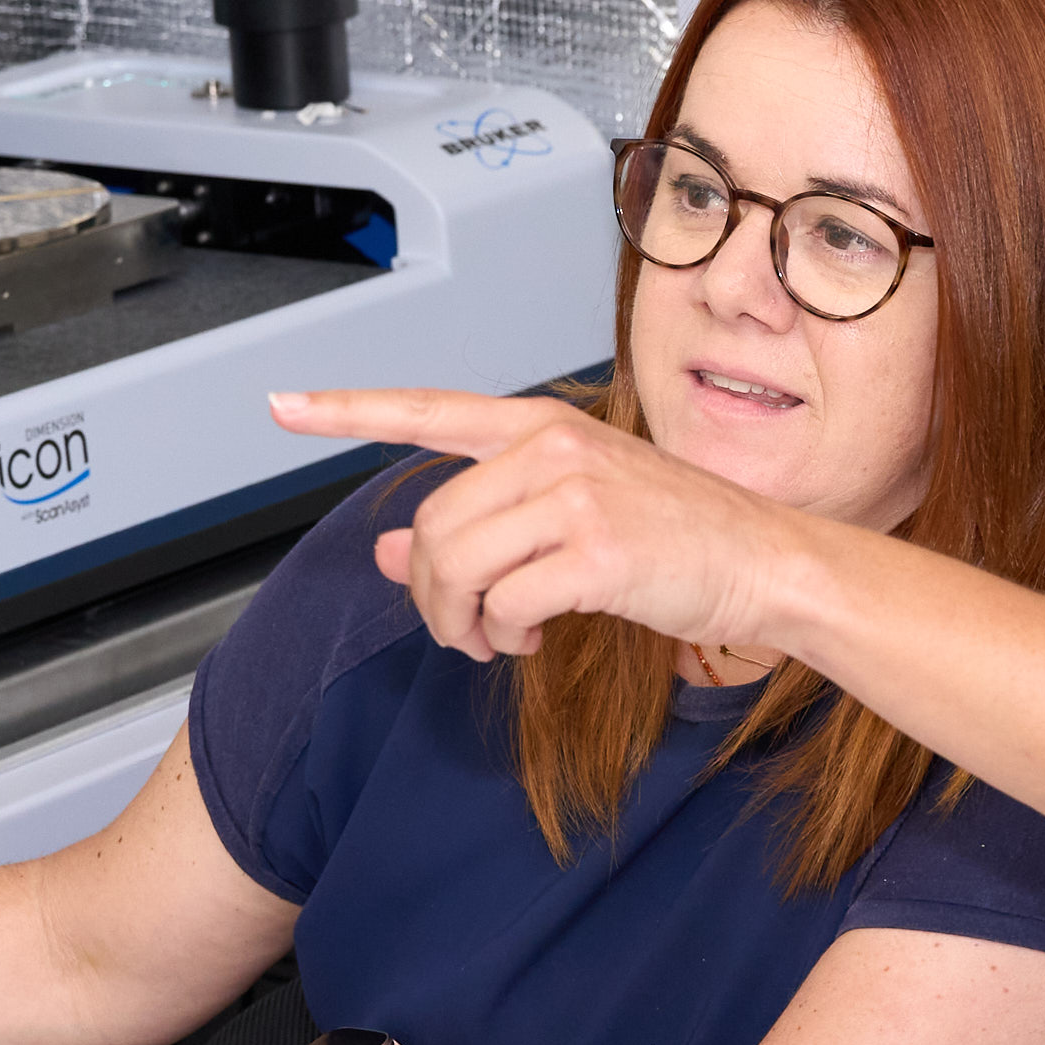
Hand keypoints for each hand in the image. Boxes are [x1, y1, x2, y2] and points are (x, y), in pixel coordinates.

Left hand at [268, 388, 809, 660]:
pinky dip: (503, 636)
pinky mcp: (597, 549)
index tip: (283, 405)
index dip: (347, 411)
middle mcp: (552, 447)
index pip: (427, 409)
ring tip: (492, 638)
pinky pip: (504, 604)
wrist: (761, 562)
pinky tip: (530, 639)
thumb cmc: (673, 537)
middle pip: (432, 523)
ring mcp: (576, 493)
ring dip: (459, 622)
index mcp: (541, 427)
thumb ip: (476, 525)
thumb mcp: (567, 514)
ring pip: (456, 564)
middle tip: (460, 628)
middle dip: (429, 592)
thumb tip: (386, 548)